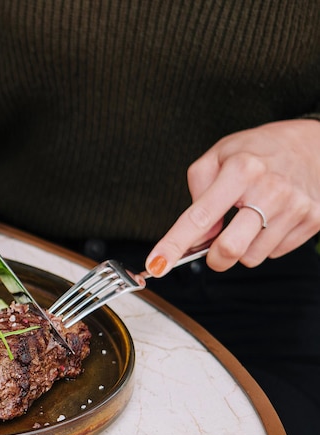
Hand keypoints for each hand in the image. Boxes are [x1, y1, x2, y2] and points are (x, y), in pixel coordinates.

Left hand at [146, 119, 319, 275]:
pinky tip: (270, 219)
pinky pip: (275, 253)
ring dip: (243, 247)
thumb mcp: (219, 155)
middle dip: (214, 258)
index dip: (174, 244)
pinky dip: (265, 243)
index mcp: (241, 169)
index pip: (199, 217)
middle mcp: (270, 190)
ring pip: (252, 257)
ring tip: (251, 218)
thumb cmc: (258, 151)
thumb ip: (199, 192)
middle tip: (213, 248)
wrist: (315, 144)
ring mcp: (295, 207)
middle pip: (229, 249)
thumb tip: (197, 235)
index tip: (157, 264)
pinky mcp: (313, 220)